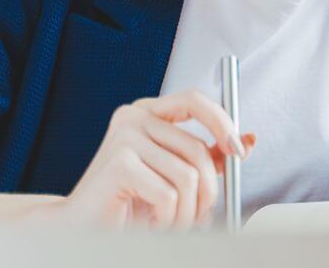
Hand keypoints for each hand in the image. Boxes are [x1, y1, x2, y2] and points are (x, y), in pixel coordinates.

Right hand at [53, 88, 255, 231]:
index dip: (222, 123)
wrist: (79, 228)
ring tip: (171, 223)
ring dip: (187, 211)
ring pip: (187, 175)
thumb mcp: (177, 173)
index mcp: (149, 112)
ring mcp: (124, 137)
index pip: (196, 100)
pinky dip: (168, 218)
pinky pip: (168, 193)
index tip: (239, 151)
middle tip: (203, 214)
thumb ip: (210, 156)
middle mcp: (134, 117)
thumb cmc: (129, 201)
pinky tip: (150, 222)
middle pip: (197, 148)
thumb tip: (248, 140)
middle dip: (208, 190)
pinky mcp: (119, 164)